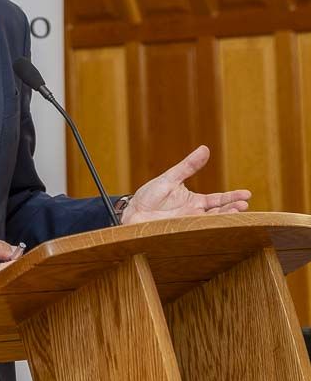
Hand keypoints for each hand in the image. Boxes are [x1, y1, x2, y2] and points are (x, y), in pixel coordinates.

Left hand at [121, 145, 250, 224]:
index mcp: (195, 200)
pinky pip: (197, 230)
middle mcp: (195, 213)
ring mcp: (188, 223)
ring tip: (236, 213)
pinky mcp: (180, 231)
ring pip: (211, 222)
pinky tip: (216, 224)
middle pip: (219, 212)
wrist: (133, 211)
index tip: (247, 195)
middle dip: (232, 209)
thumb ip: (188, 166)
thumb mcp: (171, 177)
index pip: (218, 199)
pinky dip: (208, 227)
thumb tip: (205, 149)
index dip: (232, 197)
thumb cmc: (150, 194)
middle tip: (244, 205)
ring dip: (223, 218)